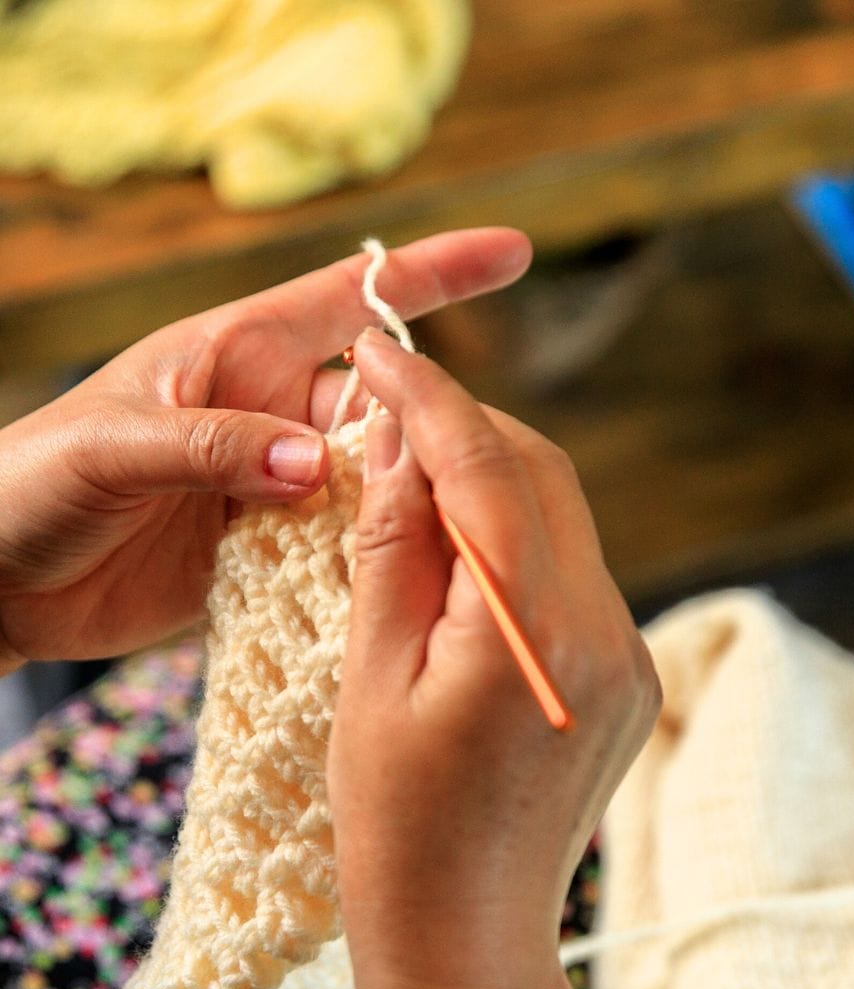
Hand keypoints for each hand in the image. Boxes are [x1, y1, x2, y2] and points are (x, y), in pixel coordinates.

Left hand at [0, 229, 531, 668]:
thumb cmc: (30, 485)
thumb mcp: (112, 448)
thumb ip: (214, 445)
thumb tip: (317, 464)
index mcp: (237, 356)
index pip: (352, 301)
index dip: (434, 274)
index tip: (512, 252)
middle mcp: (268, 412)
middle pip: (383, 405)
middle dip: (434, 426)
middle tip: (475, 471)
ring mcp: (272, 481)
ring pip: (375, 478)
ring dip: (410, 500)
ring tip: (450, 530)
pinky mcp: (267, 544)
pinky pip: (343, 541)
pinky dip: (374, 556)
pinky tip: (402, 577)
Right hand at [327, 328, 660, 988]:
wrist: (469, 934)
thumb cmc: (397, 826)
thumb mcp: (371, 677)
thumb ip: (396, 549)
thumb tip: (405, 443)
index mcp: (533, 633)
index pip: (487, 469)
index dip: (429, 396)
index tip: (378, 350)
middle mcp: (606, 632)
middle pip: (543, 477)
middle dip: (468, 428)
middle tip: (390, 412)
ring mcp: (629, 654)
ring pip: (563, 519)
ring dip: (493, 482)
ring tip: (414, 480)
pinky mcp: (629, 674)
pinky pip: (575, 573)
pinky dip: (520, 541)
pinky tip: (464, 555)